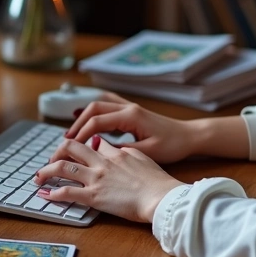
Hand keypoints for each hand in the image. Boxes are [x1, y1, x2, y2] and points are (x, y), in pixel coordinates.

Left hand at [34, 135, 182, 222]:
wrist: (160, 197)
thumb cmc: (157, 182)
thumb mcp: (145, 158)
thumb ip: (129, 153)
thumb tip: (120, 151)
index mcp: (115, 153)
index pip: (93, 142)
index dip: (82, 143)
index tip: (75, 148)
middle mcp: (102, 162)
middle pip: (72, 147)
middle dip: (57, 151)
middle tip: (50, 159)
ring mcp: (96, 178)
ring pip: (63, 167)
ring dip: (46, 171)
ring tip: (38, 176)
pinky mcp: (93, 196)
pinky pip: (66, 192)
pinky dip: (52, 193)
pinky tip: (45, 194)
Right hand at [67, 92, 196, 163]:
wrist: (189, 135)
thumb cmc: (172, 145)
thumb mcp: (148, 152)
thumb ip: (124, 150)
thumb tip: (101, 151)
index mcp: (131, 116)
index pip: (98, 121)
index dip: (82, 133)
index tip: (70, 146)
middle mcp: (129, 107)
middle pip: (94, 108)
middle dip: (78, 122)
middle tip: (67, 140)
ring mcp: (130, 107)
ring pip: (100, 103)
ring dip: (84, 115)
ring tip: (73, 131)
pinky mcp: (132, 111)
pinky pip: (108, 104)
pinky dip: (95, 110)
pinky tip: (88, 118)